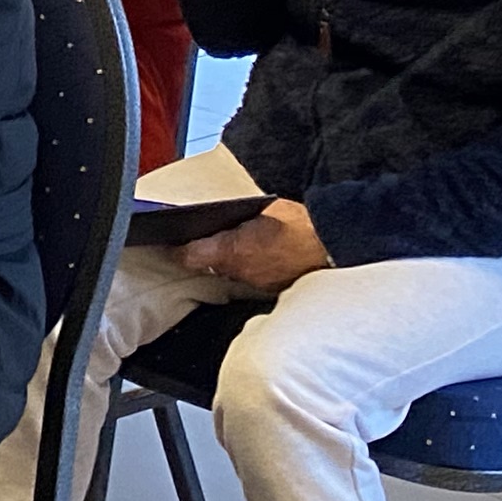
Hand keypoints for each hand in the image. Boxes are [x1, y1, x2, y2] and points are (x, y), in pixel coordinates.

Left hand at [181, 198, 328, 293]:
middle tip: (194, 235)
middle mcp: (240, 272)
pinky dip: (246, 267)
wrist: (333, 247)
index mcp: (234, 250)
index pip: (190, 256)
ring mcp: (255, 283)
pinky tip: (253, 254)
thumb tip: (214, 217)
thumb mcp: (261, 210)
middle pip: (208, 264)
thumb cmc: (300, 225)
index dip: (177, 249)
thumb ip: (234, 217)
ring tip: (230, 241)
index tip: (168, 241)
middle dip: (201, 251)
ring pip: (228, 271)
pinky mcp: (270, 289)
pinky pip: (248, 277)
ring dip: (225, 259)